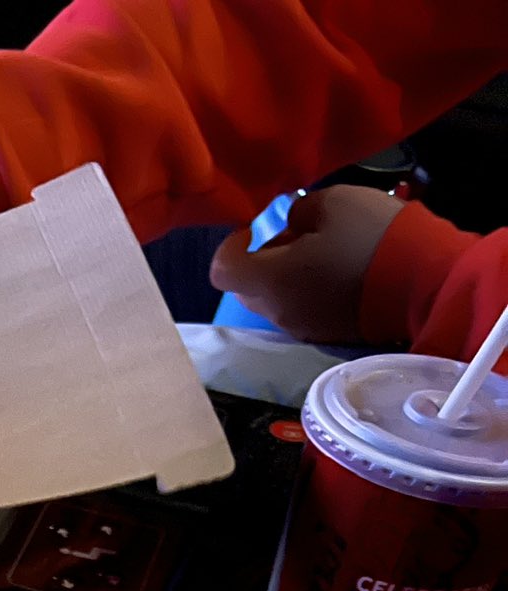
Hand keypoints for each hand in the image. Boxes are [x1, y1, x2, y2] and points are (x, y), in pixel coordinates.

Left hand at [209, 185, 402, 344]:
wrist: (420, 281)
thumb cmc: (371, 236)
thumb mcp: (332, 202)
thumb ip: (298, 212)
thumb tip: (292, 226)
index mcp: (270, 280)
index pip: (222, 270)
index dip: (229, 246)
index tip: (249, 229)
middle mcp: (277, 312)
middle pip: (246, 288)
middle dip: (259, 262)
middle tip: (292, 237)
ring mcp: (300, 328)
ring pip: (273, 301)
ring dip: (283, 277)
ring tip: (319, 251)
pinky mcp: (324, 336)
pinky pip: (298, 312)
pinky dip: (304, 292)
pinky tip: (335, 272)